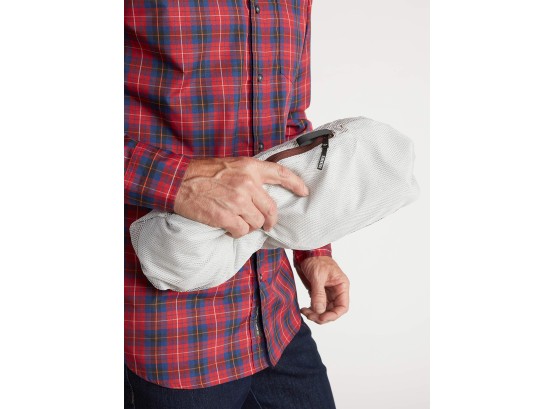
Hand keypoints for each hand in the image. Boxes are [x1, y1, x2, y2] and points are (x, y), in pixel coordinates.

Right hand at [174, 157, 308, 237]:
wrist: (178, 181)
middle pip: (270, 209)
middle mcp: (247, 183)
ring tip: (236, 221)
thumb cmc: (202, 173)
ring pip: (257, 223)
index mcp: (249, 167)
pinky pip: (241, 231)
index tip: (304, 191)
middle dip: (270, 220)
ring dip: (249, 226)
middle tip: (266, 224)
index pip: (280, 174)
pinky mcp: (226, 216)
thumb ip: (249, 175)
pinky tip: (227, 226)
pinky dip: (236, 232)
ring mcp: (237, 201)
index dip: (296, 184)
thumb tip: (263, 192)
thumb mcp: (230, 165)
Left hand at [297, 256, 349, 323]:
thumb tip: (319, 311)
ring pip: (324, 310)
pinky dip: (312, 309)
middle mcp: (336, 291)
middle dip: (322, 316)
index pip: (342, 307)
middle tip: (310, 315)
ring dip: (315, 314)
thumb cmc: (316, 259)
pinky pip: (318, 305)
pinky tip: (304, 309)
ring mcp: (328, 293)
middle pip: (333, 311)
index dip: (333, 315)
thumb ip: (319, 294)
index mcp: (341, 286)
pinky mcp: (319, 292)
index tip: (321, 318)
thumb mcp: (318, 276)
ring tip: (305, 311)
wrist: (307, 253)